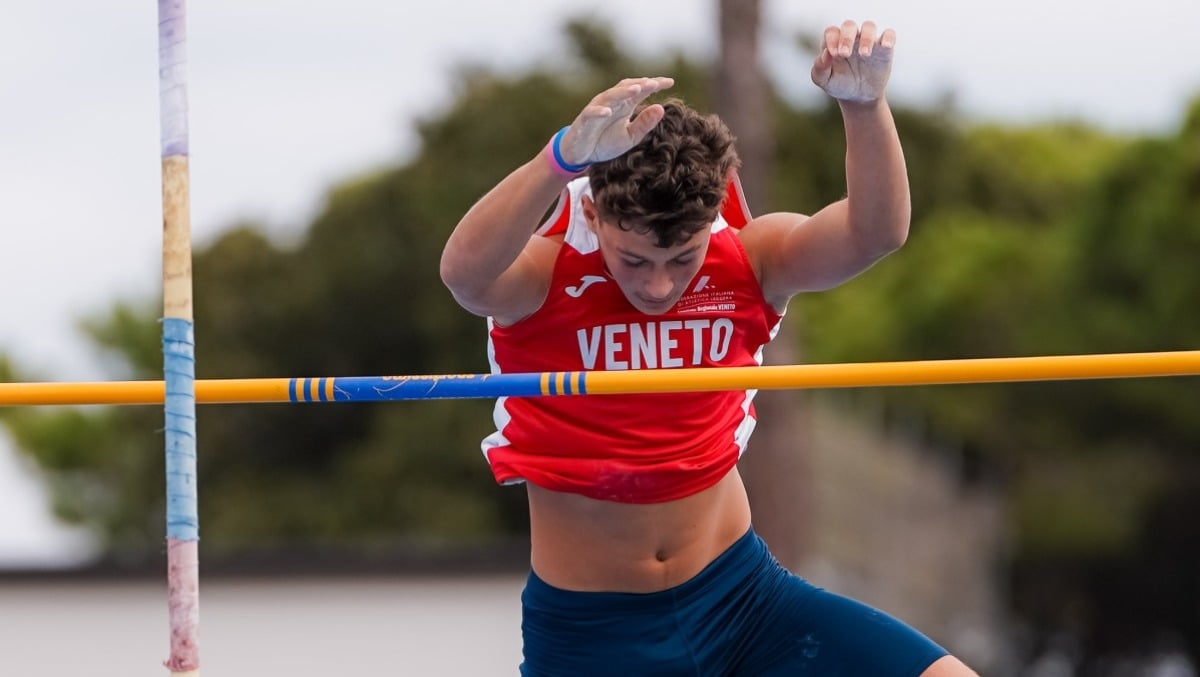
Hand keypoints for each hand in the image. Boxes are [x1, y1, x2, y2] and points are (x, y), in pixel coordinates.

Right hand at [558, 77, 674, 164]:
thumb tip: (661, 108)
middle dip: (640, 85)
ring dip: (623, 92)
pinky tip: (608, 112)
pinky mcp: (585, 120)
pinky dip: (599, 111)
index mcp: (625, 105)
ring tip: (636, 90)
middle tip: (655, 83)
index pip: (641, 90)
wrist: (582, 154)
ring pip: (610, 96)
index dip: (654, 85)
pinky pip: (591, 113)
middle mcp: (612, 102)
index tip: (670, 82)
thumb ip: (645, 124)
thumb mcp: (630, 137)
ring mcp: (597, 109)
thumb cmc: (605, 142)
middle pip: (627, 88)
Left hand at [810, 20, 894, 103]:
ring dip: (866, 38)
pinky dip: (889, 37)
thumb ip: (819, 69)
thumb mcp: (825, 81)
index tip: (834, 54)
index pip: (831, 32)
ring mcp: (868, 41)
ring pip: (869, 27)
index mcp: (834, 42)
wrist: (858, 97)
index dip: (832, 40)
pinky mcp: (884, 48)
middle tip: (845, 54)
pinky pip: (889, 34)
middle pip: (849, 26)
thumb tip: (825, 54)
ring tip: (864, 54)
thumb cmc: (839, 85)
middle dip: (846, 38)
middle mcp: (851, 38)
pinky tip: (886, 46)